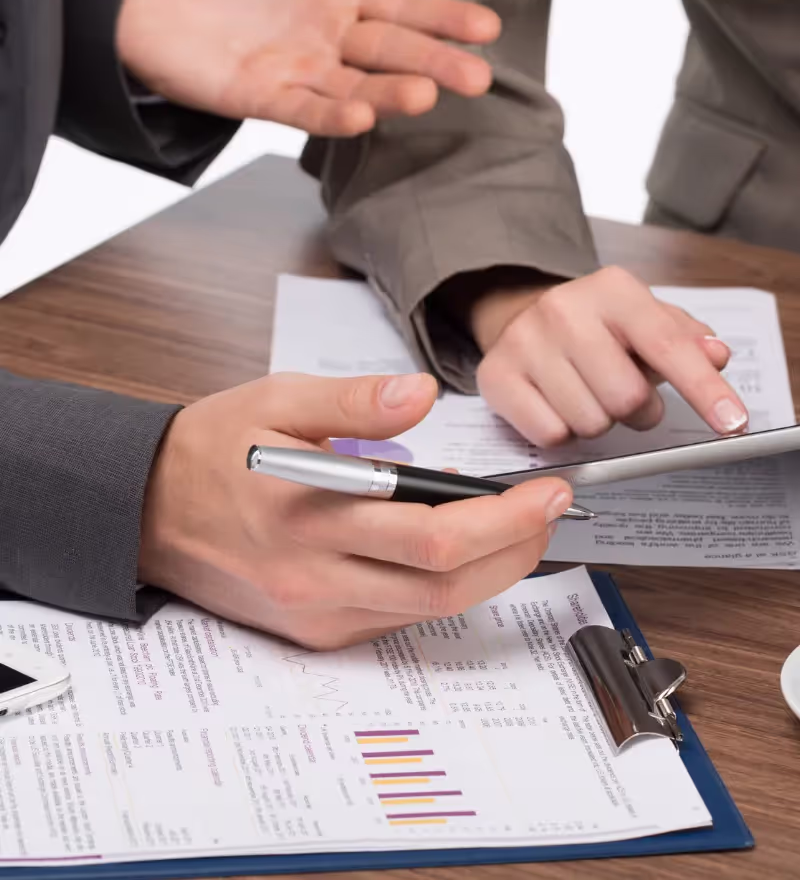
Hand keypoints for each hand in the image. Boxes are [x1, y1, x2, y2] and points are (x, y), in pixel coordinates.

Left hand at [116, 0, 500, 136]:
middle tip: (478, 77)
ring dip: (391, 92)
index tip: (487, 27)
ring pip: (356, 84)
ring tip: (426, 93)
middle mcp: (328, 33)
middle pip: (393, 51)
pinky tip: (361, 115)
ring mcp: (297, 67)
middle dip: (436, 63)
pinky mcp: (260, 94)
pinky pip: (303, 108)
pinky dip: (332, 114)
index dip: (444, 17)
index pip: (405, 6)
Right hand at [138, 371, 571, 648]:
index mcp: (310, 516)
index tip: (547, 492)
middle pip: (445, 587)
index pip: (433, 537)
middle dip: (515, 551)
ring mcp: (316, 614)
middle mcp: (317, 578)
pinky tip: (456, 549)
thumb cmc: (211, 450)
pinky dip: (440, 587)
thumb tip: (422, 396)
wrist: (145, 511)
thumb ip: (354, 403)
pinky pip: (396, 617)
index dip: (505, 521)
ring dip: (488, 573)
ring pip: (428, 611)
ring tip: (517, 527)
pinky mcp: (314, 631)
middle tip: (548, 512)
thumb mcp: (276, 400)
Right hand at [472, 266, 747, 446]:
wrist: (518, 316)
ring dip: (599, 422)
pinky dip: (562, 433)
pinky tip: (557, 405)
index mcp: (613, 290)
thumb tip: (716, 355)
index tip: (731, 422)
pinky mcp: (496, 375)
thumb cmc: (594, 327)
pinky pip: (550, 435)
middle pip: (627, 397)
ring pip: (589, 422)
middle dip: (638, 411)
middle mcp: (565, 309)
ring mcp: (525, 341)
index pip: (668, 345)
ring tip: (588, 396)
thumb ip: (685, 339)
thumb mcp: (644, 320)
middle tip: (627, 398)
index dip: (704, 389)